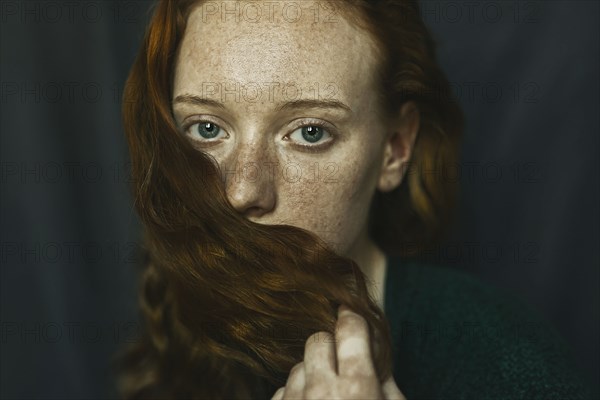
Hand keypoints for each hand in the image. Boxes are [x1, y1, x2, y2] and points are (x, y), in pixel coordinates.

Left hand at [271, 306, 405, 399]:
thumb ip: (388, 385)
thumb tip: (377, 356)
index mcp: (357, 389)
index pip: (350, 330)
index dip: (351, 316)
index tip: (348, 310)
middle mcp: (320, 392)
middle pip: (317, 341)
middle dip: (330, 347)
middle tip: (341, 363)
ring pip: (297, 368)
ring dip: (311, 375)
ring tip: (326, 396)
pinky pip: (282, 393)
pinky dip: (295, 397)